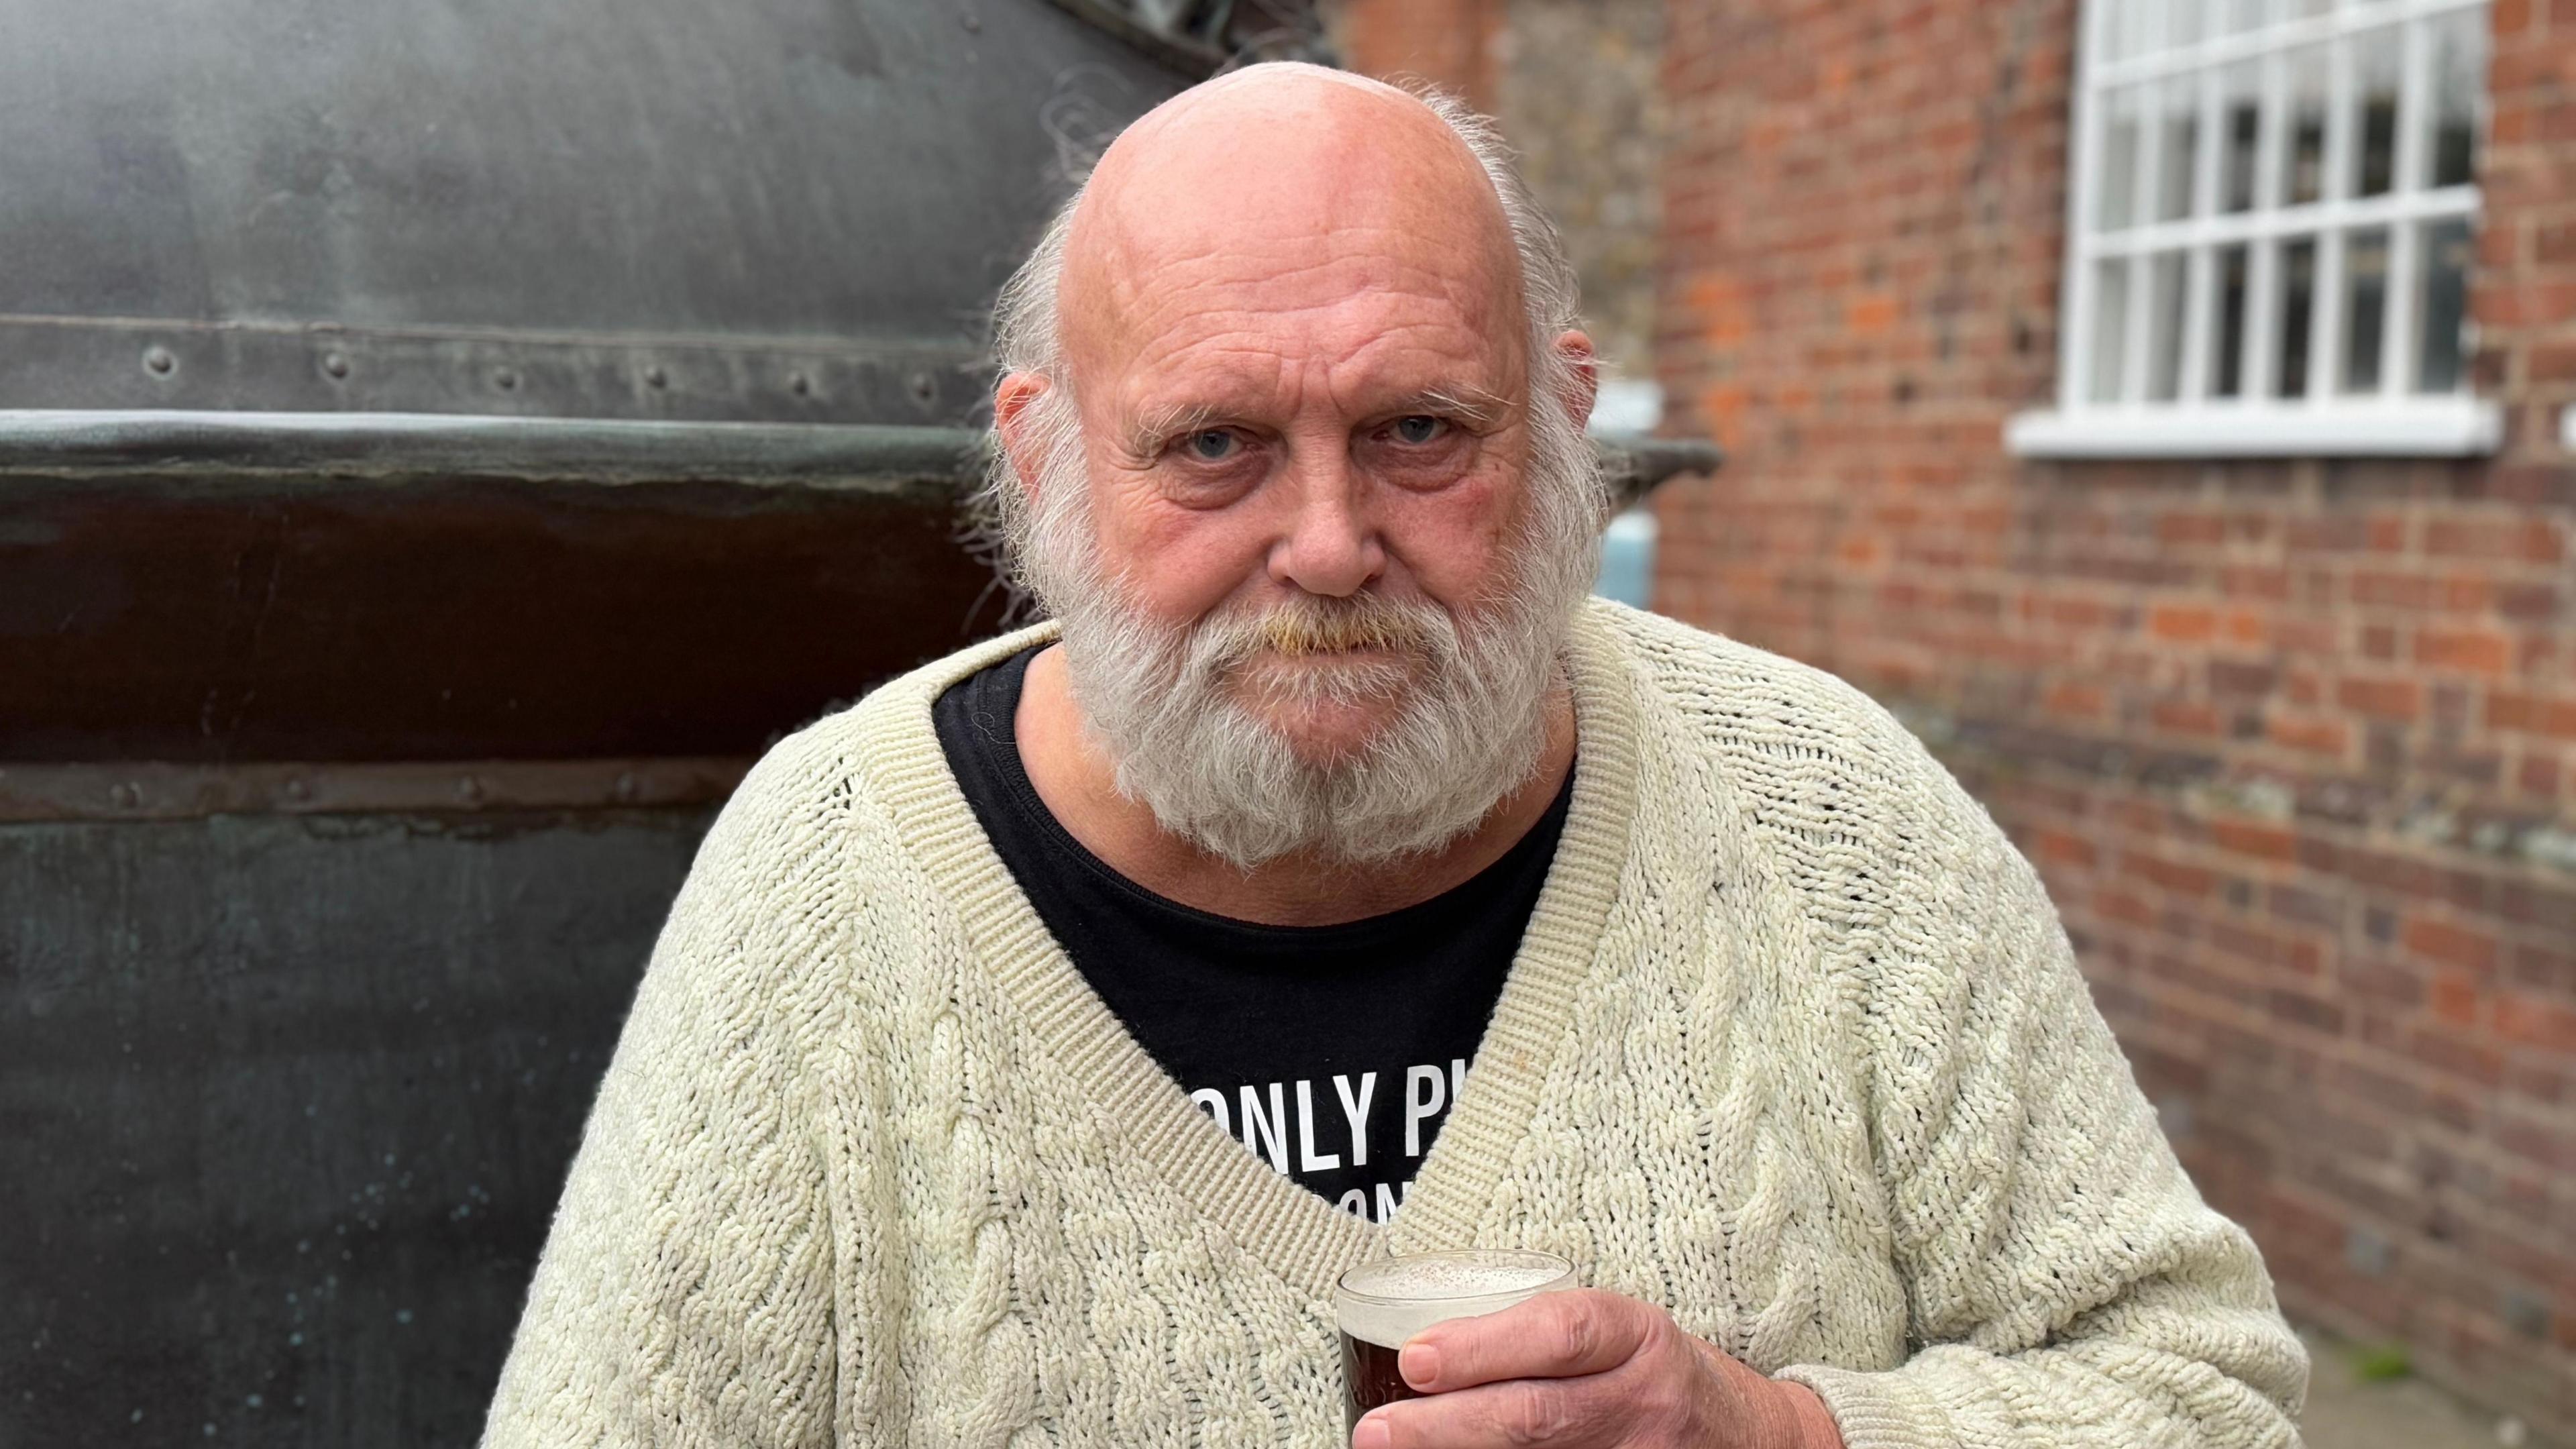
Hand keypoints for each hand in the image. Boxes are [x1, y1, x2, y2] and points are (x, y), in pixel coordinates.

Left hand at [1350, 1289, 1843, 1448]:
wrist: (1756, 1439)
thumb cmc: (1658, 1375)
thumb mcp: (1619, 1336)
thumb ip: (1541, 1339)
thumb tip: (1419, 1355)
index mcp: (1638, 1337)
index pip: (1559, 1335)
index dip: (1483, 1348)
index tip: (1415, 1359)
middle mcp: (1643, 1402)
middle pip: (1538, 1416)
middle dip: (1447, 1426)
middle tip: (1377, 1431)